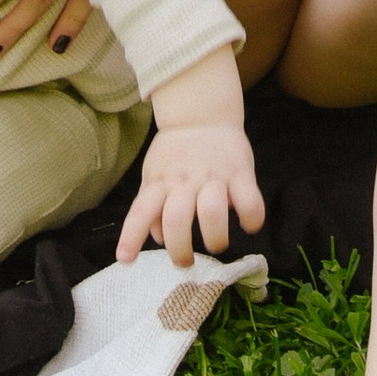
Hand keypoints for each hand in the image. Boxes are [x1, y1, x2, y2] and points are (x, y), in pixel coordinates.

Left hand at [118, 48, 265, 268]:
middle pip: (177, 219)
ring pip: (212, 213)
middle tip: (185, 262)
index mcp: (160, 181)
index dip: (131, 236)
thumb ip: (152, 206)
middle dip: (180, 249)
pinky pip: (249, 201)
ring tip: (216, 244)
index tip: (125, 260)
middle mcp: (184, 180)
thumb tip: (157, 238)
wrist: (203, 114)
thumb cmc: (176, 153)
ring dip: (214, 238)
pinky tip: (248, 225)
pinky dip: (251, 219)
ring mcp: (213, 176)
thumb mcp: (155, 174)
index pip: (141, 211)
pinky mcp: (241, 172)